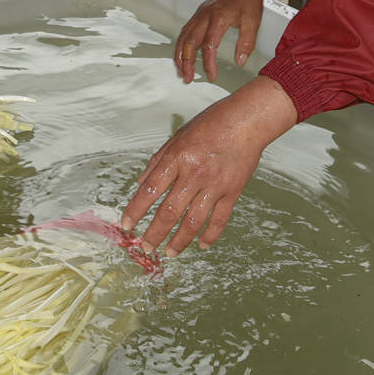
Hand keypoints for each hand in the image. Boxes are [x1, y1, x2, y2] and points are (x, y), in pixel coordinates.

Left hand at [119, 76, 298, 255]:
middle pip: (169, 212)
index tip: (126, 225)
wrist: (247, 121)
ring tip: (169, 253)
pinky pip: (219, 219)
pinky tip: (201, 245)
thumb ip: (158, 162)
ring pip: (193, 222)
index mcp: (177, 158)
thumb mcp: (177, 137)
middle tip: (146, 247)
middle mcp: (194, 174)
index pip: (150, 190)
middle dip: (155, 234)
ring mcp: (215, 185)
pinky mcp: (232, 191)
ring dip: (179, 241)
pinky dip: (210, 235)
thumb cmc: (210, 124)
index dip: (135, 210)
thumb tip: (140, 184)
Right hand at [174, 0, 264, 83]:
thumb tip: (239, 61)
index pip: (209, 46)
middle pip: (189, 42)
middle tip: (188, 79)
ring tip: (181, 71)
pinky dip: (182, 46)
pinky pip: (185, 31)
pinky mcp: (199, 14)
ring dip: (180, 55)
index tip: (212, 76)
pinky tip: (183, 55)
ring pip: (183, 37)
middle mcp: (205, 16)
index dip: (209, 63)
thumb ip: (246, 42)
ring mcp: (200, 14)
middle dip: (186, 63)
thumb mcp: (253, 20)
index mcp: (219, 18)